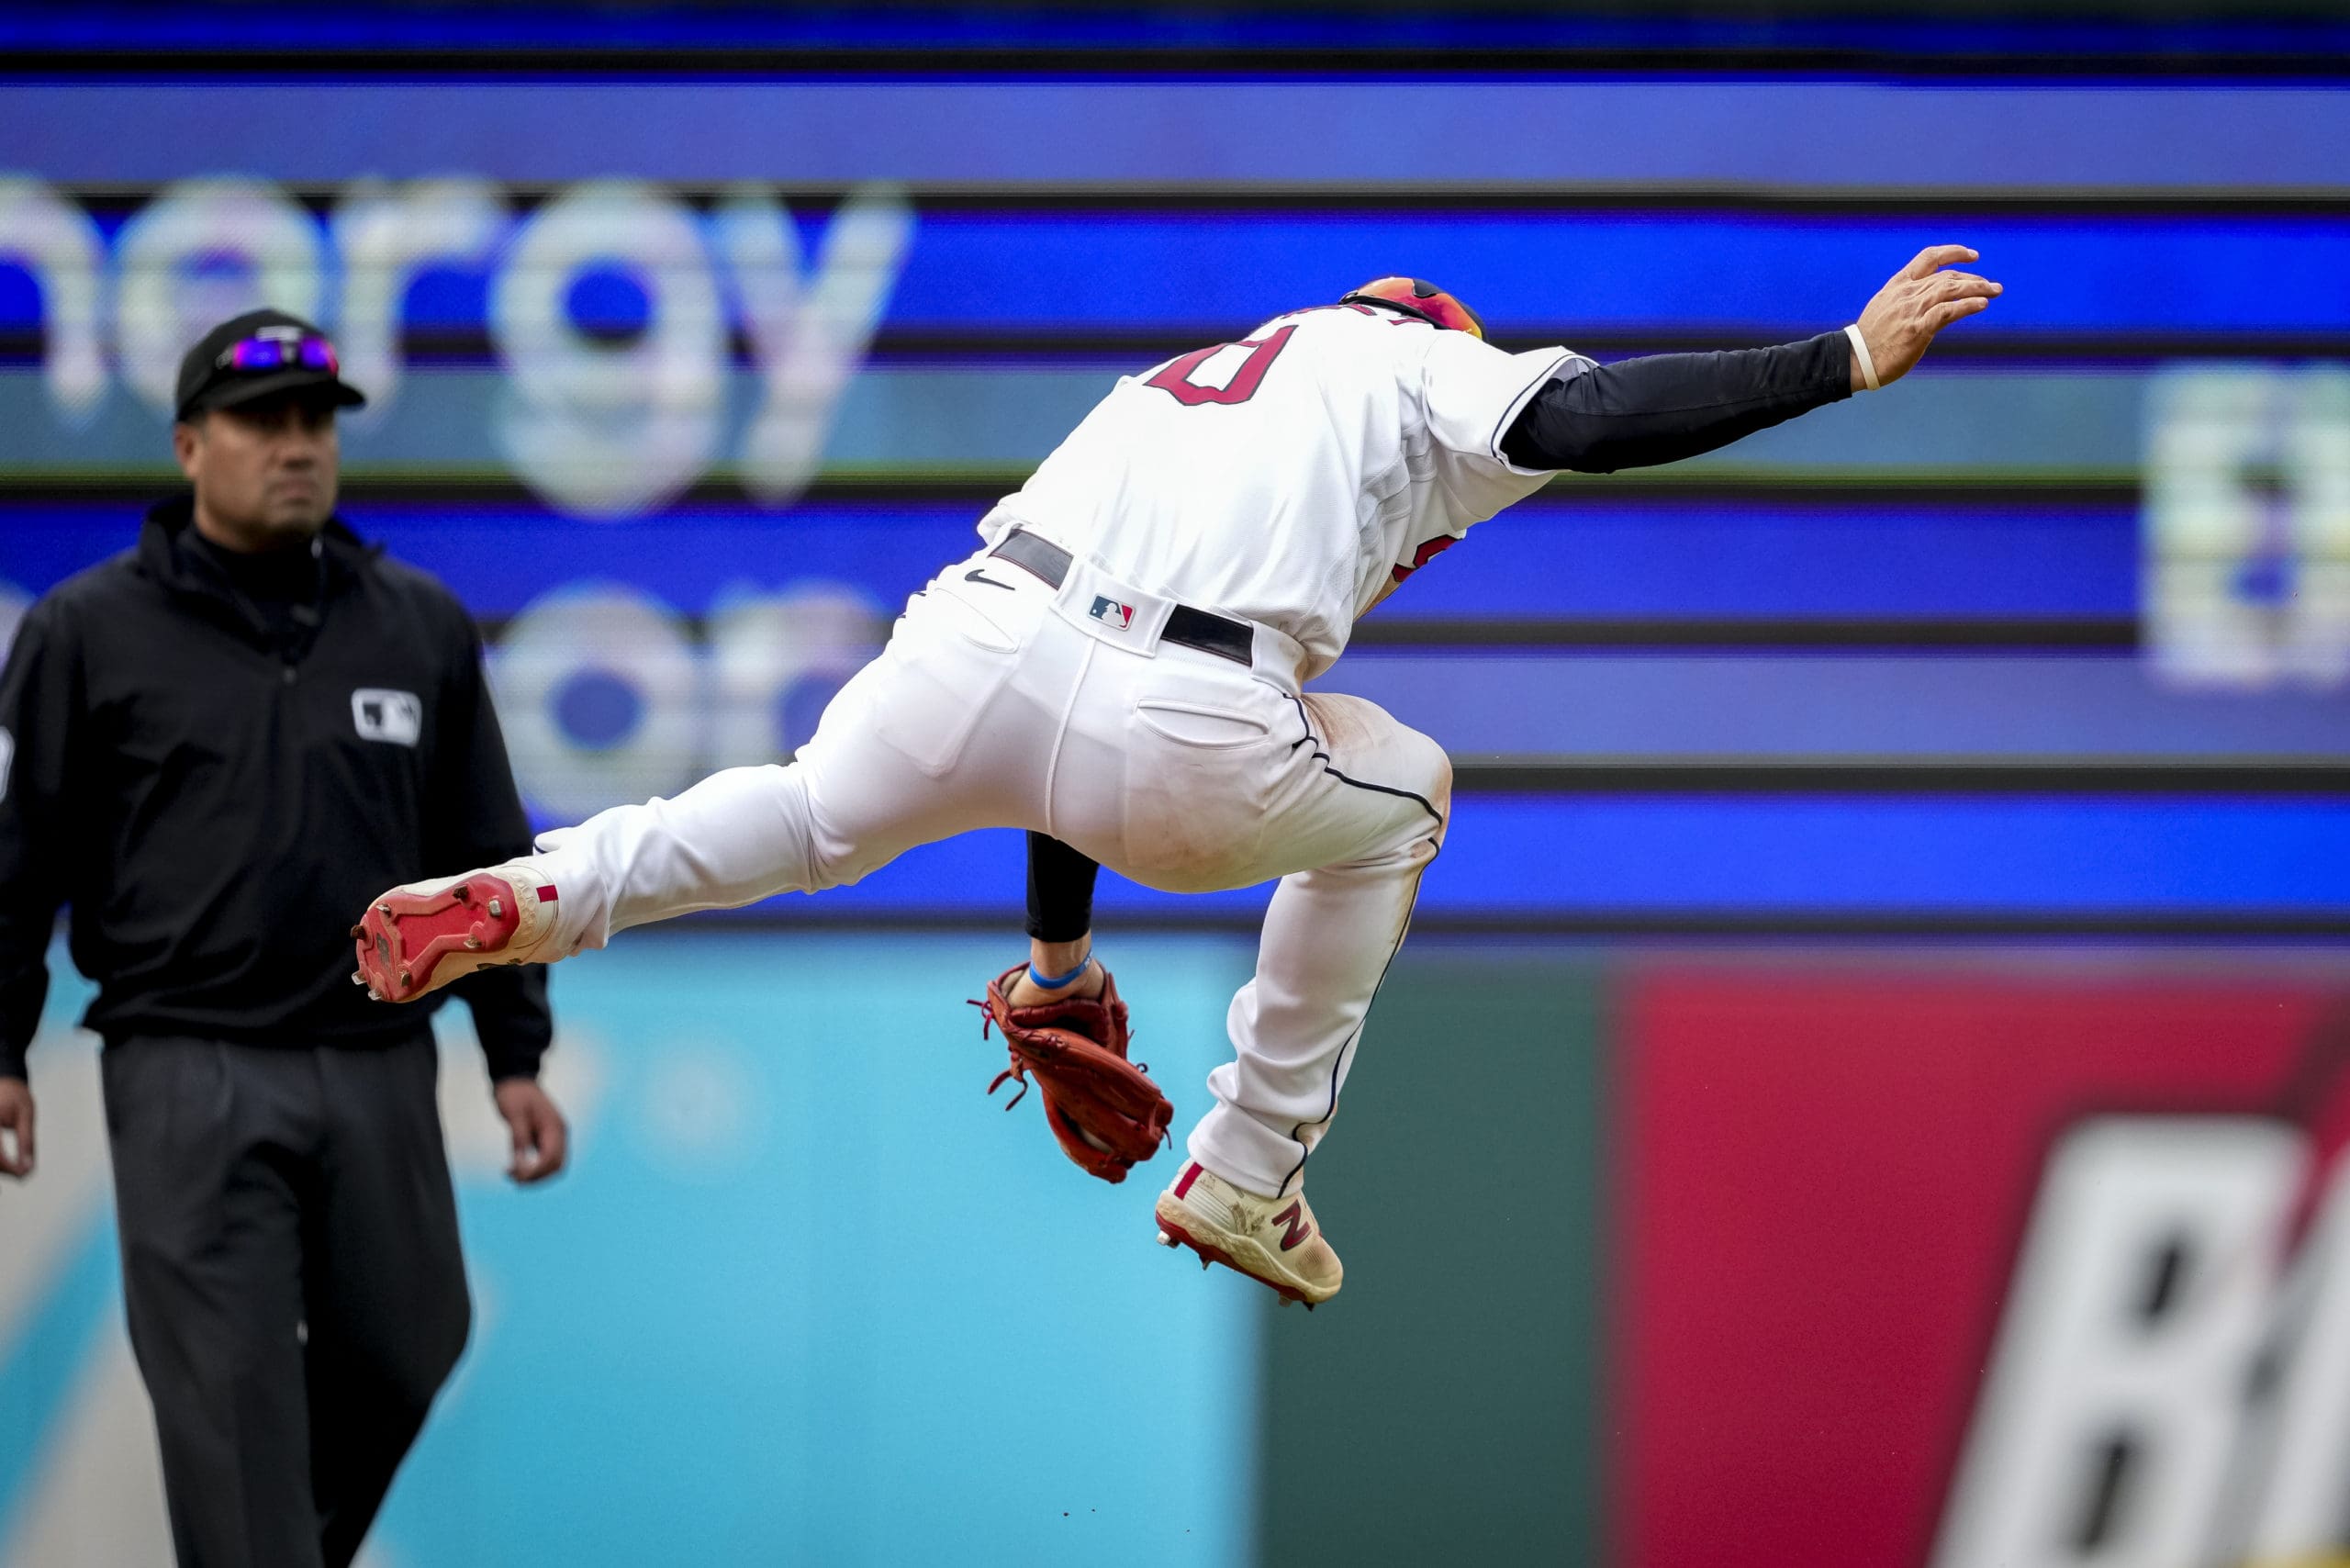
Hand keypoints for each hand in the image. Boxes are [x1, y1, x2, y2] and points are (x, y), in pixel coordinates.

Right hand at [0, 1077, 33, 1179]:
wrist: (2, 1080)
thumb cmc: (15, 1096)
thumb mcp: (26, 1115)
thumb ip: (26, 1141)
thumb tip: (28, 1167)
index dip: (9, 1167)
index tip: (24, 1174)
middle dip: (4, 1169)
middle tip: (22, 1174)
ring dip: (0, 1166)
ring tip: (17, 1169)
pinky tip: (7, 1163)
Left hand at [493, 1078, 568, 1184]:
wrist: (516, 1079)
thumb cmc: (514, 1094)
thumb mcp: (514, 1114)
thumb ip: (519, 1139)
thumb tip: (520, 1165)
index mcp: (555, 1127)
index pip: (551, 1158)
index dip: (534, 1171)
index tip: (514, 1174)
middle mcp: (559, 1133)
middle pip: (556, 1166)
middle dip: (536, 1177)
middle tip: (513, 1179)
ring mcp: (555, 1136)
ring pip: (552, 1166)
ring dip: (535, 1175)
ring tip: (512, 1175)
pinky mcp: (546, 1138)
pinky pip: (545, 1159)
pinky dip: (533, 1168)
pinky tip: (516, 1168)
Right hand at [1852, 245, 2002, 389]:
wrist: (1855, 358)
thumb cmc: (1871, 338)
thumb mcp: (1885, 308)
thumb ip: (1907, 299)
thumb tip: (1928, 299)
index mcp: (1898, 285)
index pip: (1929, 257)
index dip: (1954, 252)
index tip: (1973, 255)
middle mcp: (1907, 293)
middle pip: (1948, 276)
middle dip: (1974, 278)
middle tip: (1992, 285)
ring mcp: (1912, 310)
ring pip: (1951, 289)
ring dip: (1977, 288)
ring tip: (1994, 291)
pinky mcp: (1918, 329)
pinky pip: (1948, 311)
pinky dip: (1968, 305)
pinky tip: (1982, 305)